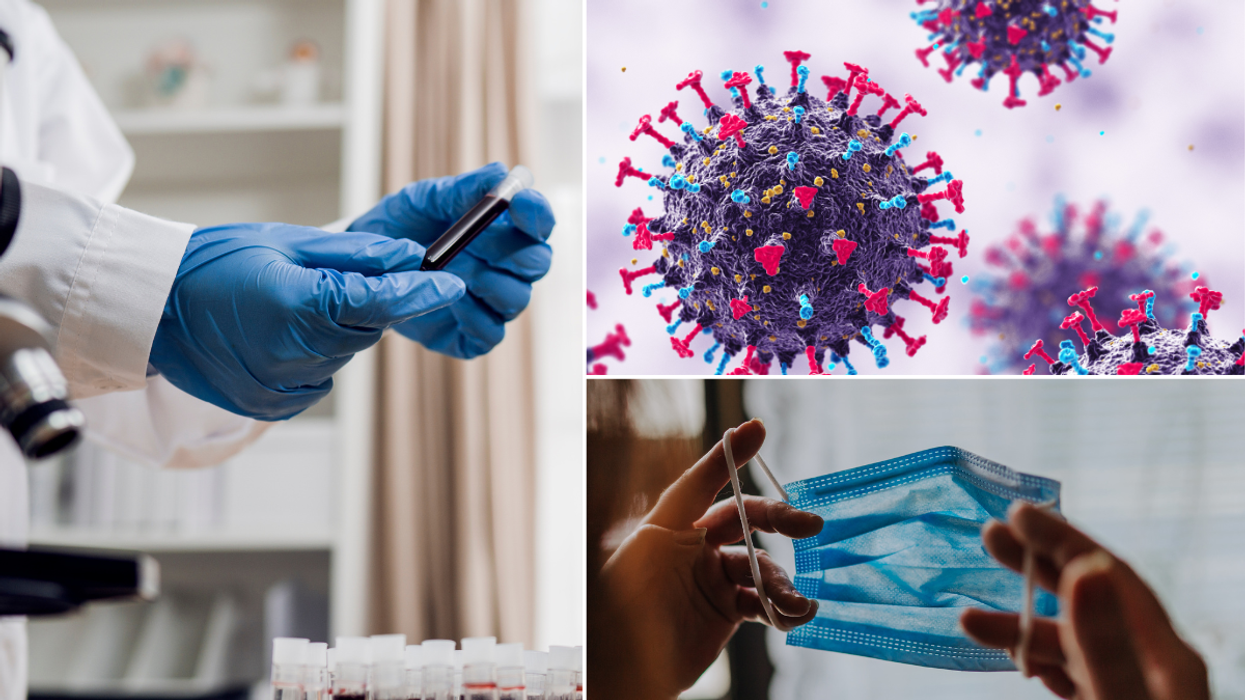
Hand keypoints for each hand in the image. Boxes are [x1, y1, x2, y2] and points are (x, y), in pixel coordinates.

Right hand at [149, 223, 463, 419]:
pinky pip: (317, 378)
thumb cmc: (210, 264)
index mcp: (300, 308)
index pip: (381, 302)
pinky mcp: (272, 406)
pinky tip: (279, 334)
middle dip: (365, 304)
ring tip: (290, 304)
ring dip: (335, 330)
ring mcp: (283, 387)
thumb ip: (353, 255)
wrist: (147, 310)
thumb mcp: (284, 243)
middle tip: (333, 279)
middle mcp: (295, 356)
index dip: (419, 292)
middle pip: (365, 331)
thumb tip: (406, 257)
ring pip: (343, 354)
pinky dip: (312, 356)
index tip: (450, 284)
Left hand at [347, 162, 553, 357]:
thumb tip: (500, 174)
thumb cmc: (401, 228)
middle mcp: (506, 268)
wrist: (362, 266)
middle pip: (537, 264)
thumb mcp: (425, 199)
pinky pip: (491, 333)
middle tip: (476, 243)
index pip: (539, 223)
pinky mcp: (471, 336)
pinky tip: (444, 297)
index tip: (520, 202)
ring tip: (448, 270)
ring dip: (485, 282)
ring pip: (517, 299)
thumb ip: (463, 189)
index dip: (537, 214)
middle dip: (512, 252)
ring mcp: (491, 304)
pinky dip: (471, 316)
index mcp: (504, 230)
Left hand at [597, 419, 822, 699]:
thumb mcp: (655, 535)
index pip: (708, 480)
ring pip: (761, 567)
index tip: (759, 430)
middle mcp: (695, 545)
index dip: (732, 455)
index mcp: (673, 522)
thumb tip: (728, 437)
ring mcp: (712, 579)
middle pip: (747, 519)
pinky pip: (762, 602)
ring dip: (783, 583)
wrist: (625, 666)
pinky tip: (793, 616)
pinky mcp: (725, 612)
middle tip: (811, 526)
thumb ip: (694, 485)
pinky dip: (781, 608)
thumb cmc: (629, 595)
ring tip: (796, 604)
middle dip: (780, 520)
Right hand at [961, 502, 1208, 699]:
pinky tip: (1014, 660)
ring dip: (1018, 626)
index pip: (1106, 573)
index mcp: (1165, 653)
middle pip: (1086, 596)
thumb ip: (1105, 643)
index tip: (1015, 513)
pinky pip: (1070, 670)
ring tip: (967, 620)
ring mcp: (1128, 685)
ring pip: (1068, 640)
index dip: (1059, 539)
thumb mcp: (1124, 699)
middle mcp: (1148, 662)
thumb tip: (1084, 567)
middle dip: (1033, 566)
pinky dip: (1036, 659)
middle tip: (989, 535)